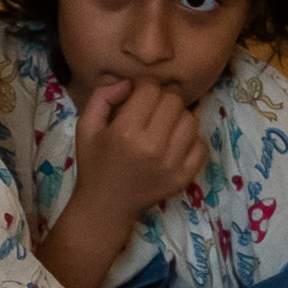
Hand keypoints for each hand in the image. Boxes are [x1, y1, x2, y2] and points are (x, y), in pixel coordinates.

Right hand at [71, 75, 204, 236]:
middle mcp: (152, 147)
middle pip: (174, 101)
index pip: (151, 89)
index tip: (138, 94)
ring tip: (165, 124)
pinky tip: (176, 142)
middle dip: (163, 98)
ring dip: (179, 116)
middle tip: (152, 109)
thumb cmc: (95, 163)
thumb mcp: (86, 125)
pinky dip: (191, 139)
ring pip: (191, 120)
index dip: (144, 86)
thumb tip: (130, 83)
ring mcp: (172, 165)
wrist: (106, 205)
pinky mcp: (184, 178)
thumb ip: (103, 96)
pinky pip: (201, 146)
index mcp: (125, 132)